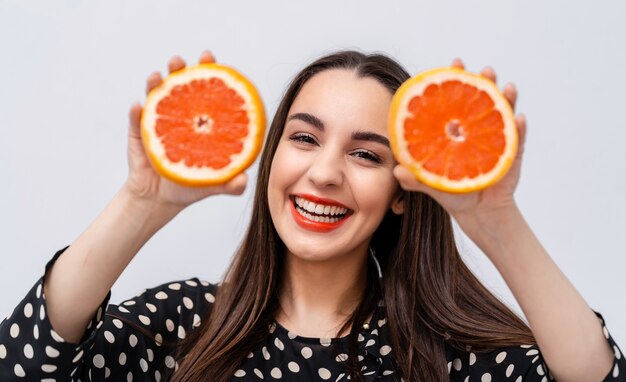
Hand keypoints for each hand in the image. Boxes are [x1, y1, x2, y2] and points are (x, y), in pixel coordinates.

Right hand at [124, 51, 247, 209]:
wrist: (160, 199)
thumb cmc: (191, 185)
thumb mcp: (213, 184)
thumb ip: (230, 184)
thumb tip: (243, 182)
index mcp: (199, 119)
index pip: (204, 89)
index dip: (207, 71)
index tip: (209, 58)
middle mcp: (178, 114)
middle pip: (178, 85)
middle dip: (178, 68)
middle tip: (179, 61)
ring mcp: (156, 121)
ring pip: (154, 96)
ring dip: (154, 83)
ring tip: (157, 77)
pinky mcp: (139, 134)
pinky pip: (136, 120)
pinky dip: (136, 112)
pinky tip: (138, 107)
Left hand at [394, 58, 526, 220]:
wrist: (478, 213)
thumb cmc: (453, 194)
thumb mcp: (432, 184)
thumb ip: (414, 178)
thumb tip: (397, 171)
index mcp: (458, 130)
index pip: (457, 100)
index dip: (456, 80)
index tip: (455, 64)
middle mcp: (477, 129)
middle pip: (482, 100)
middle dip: (485, 82)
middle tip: (485, 70)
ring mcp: (497, 139)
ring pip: (503, 114)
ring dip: (507, 99)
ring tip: (508, 87)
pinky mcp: (511, 155)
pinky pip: (517, 140)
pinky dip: (519, 129)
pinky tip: (519, 119)